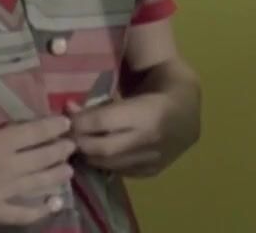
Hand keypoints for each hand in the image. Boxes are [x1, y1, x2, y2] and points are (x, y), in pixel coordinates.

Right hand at [0, 116, 76, 224]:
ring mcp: (2, 191)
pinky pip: (23, 214)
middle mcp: (7, 166)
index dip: (55, 128)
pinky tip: (52, 205)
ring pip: (40, 183)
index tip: (66, 125)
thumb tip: (16, 136)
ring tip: (67, 171)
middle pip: (44, 157)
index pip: (37, 132)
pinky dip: (40, 210)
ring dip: (56, 176)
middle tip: (71, 147)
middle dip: (61, 151)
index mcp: (0, 142)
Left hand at [66, 93, 193, 177]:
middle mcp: (150, 139)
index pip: (102, 121)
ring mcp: (153, 159)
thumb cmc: (158, 86)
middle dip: (80, 142)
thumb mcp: (134, 84)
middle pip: (102, 148)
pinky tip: (100, 152)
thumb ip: (101, 98)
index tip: (66, 118)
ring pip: (108, 164)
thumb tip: (68, 108)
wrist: (189, 105)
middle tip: (67, 135)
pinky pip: (120, 171)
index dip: (79, 121)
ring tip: (80, 143)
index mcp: (148, 113)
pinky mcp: (152, 171)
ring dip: (89, 155)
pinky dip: (105, 162)